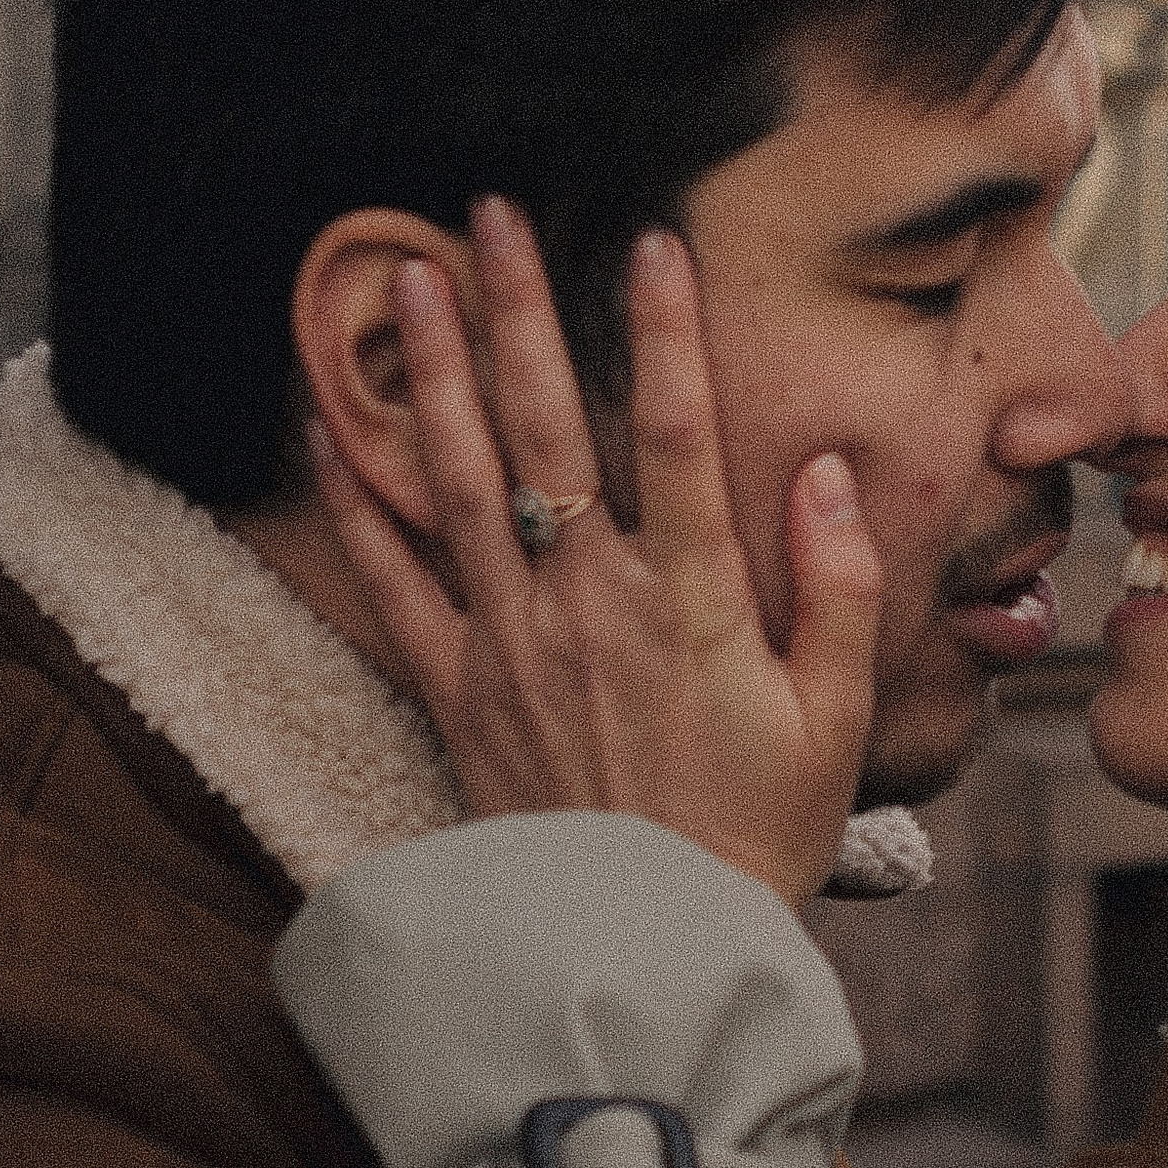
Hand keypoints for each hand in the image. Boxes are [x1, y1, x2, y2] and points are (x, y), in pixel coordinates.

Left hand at [309, 198, 881, 910]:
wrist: (646, 954)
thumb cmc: (755, 837)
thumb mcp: (834, 719)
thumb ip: (837, 589)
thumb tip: (831, 473)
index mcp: (691, 604)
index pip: (683, 436)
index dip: (669, 334)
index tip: (653, 242)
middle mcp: (589, 605)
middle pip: (547, 429)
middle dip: (520, 311)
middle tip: (493, 213)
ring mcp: (510, 644)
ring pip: (457, 482)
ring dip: (431, 371)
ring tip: (403, 277)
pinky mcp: (454, 691)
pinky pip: (390, 582)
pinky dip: (355, 503)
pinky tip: (331, 429)